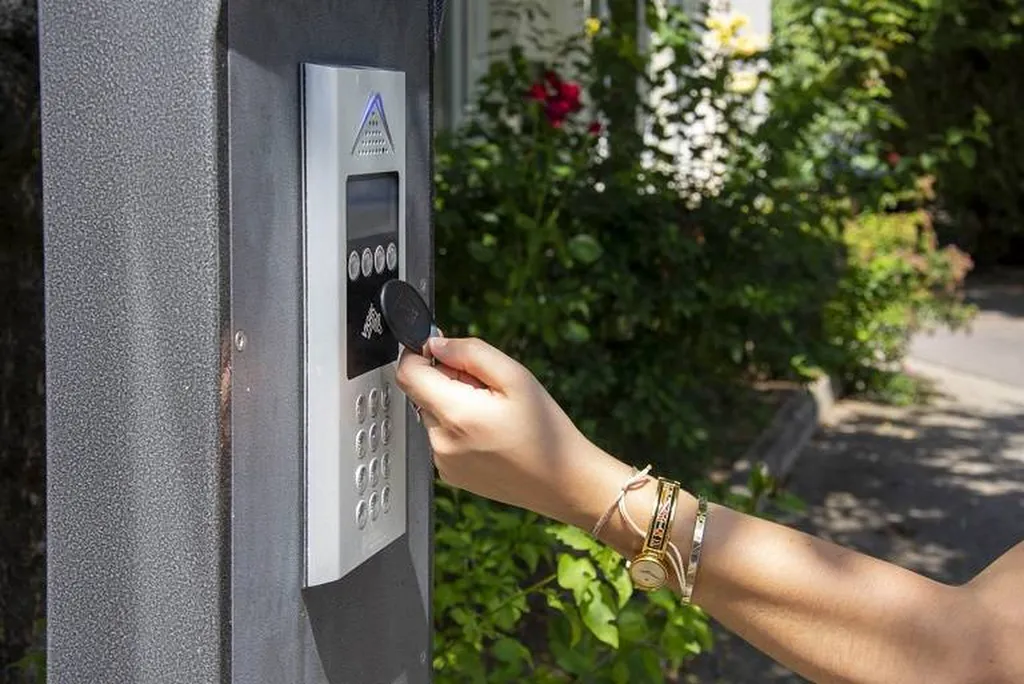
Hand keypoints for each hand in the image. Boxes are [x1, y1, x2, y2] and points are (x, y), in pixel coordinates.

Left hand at [395, 337, 630, 526]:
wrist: (564, 482)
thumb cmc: (547, 432)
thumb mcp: (516, 377)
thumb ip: (470, 353)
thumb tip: (435, 344)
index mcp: (456, 414)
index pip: (407, 374)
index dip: (418, 354)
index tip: (438, 348)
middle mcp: (442, 441)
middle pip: (422, 393)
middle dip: (447, 380)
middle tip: (487, 388)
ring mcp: (444, 462)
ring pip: (433, 415)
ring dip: (453, 405)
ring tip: (494, 416)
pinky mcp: (450, 474)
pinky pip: (442, 438)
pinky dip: (458, 429)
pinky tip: (491, 435)